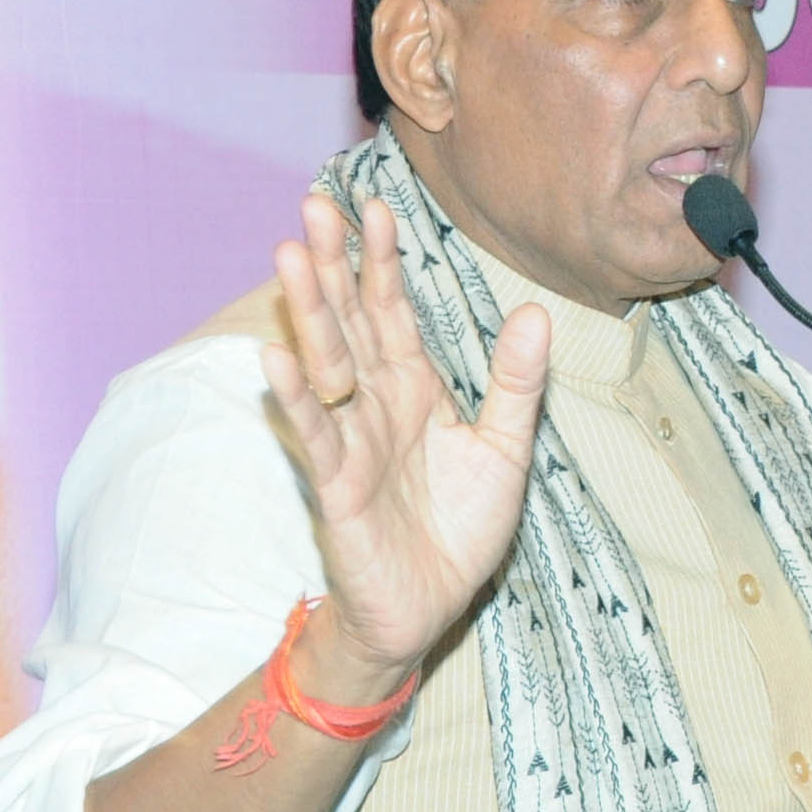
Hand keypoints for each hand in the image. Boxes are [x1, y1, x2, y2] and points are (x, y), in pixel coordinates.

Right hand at [259, 190, 546, 695]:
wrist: (431, 606)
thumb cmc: (461, 528)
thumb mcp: (505, 448)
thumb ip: (517, 382)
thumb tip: (535, 310)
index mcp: (415, 386)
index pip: (394, 310)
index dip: (382, 261)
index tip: (374, 206)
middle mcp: (376, 401)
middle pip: (351, 321)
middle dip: (334, 264)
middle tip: (312, 204)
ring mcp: (351, 438)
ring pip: (327, 363)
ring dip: (309, 311)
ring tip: (289, 256)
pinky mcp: (336, 484)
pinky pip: (314, 432)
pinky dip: (297, 395)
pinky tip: (276, 356)